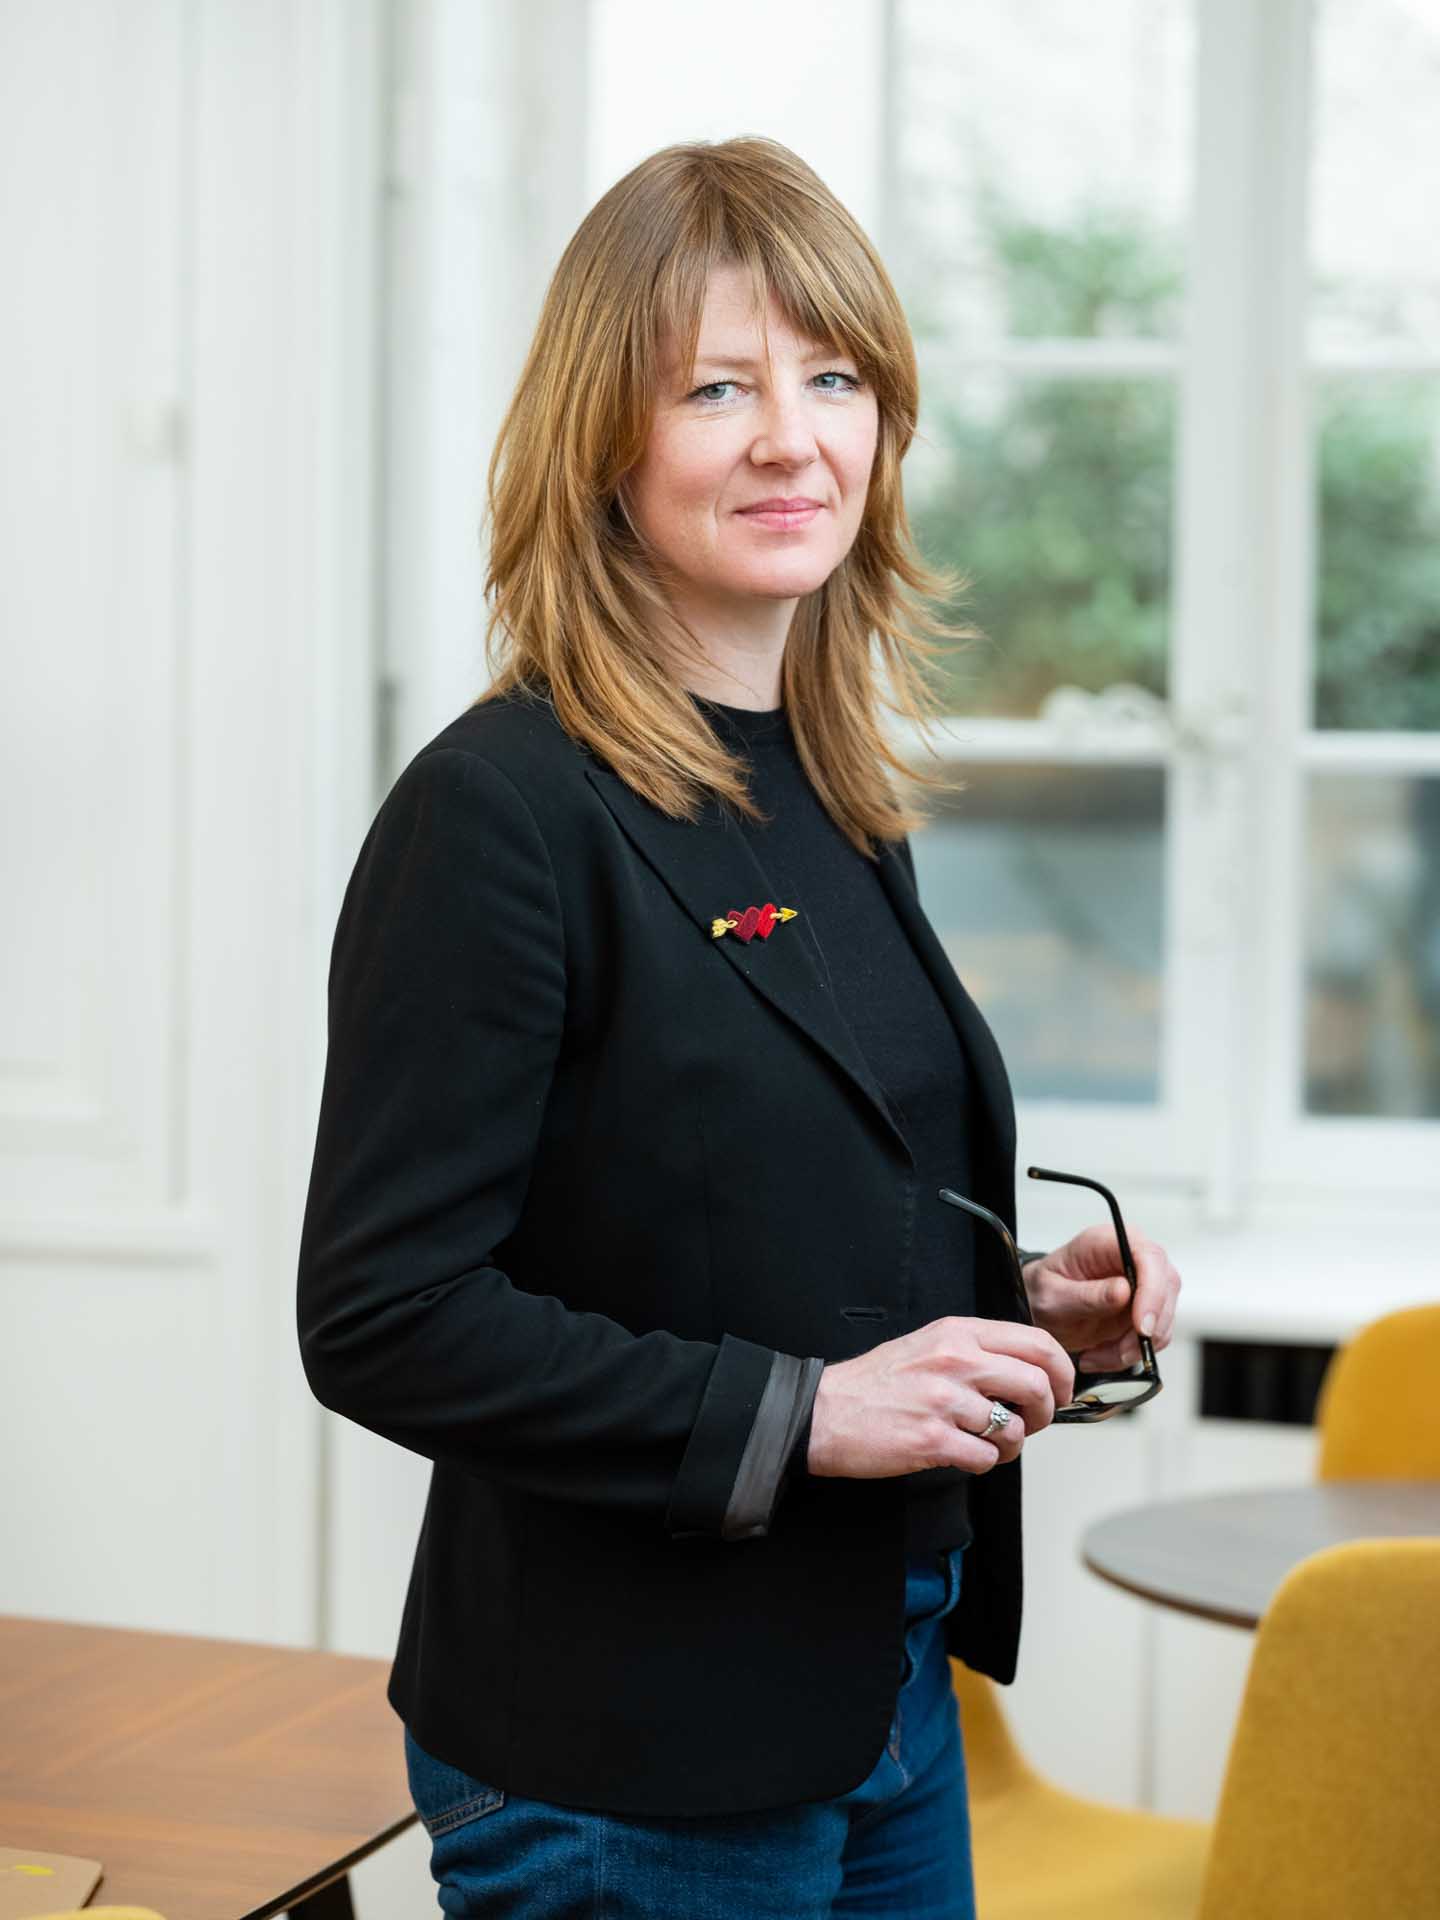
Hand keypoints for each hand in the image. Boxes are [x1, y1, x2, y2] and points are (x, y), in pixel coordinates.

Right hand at [807, 1317, 1075, 1479]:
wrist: (824, 1412)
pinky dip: (984, 1463)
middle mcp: (954, 1361)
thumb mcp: (928, 1344)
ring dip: (1011, 1444)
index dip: (1062, 1371)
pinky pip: (987, 1458)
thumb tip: (1028, 1371)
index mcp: (957, 1333)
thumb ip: (975, 1350)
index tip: (1061, 1389)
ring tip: (989, 1442)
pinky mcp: (933, 1440)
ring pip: (1015, 1428)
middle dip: (1045, 1412)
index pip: (1036, 1342)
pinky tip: (964, 1454)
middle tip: (1031, 1422)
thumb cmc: (875, 1383)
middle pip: (1037, 1384)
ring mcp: (944, 1401)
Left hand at [1020, 1226, 1180, 1371]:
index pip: (1149, 1256)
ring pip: (1164, 1317)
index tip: (1141, 1327)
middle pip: (1167, 1287)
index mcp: (1107, 1242)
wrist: (1041, 1308)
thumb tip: (1124, 1291)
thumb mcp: (1053, 1296)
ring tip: (1096, 1356)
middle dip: (1149, 1328)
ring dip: (1136, 1347)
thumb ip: (1087, 1295)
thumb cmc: (1043, 1291)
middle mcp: (1133, 1256)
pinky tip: (1100, 1356)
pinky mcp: (1147, 1308)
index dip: (1153, 1291)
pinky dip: (1132, 1353)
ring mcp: (1145, 1283)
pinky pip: (1154, 1336)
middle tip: (1120, 1352)